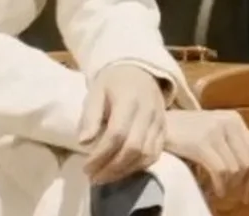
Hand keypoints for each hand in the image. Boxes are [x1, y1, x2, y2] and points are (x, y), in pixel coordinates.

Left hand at [80, 63, 166, 184]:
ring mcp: (159, 121)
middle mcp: (148, 111)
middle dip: (111, 167)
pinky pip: (155, 154)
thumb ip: (90, 116)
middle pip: (133, 147)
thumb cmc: (113, 82)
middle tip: (93, 177)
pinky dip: (139, 167)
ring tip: (105, 177)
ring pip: (146, 155)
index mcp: (129, 99)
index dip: (100, 155)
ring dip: (125, 171)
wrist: (139, 71)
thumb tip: (83, 142)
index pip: (117, 133)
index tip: (85, 167)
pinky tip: (122, 171)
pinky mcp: (164, 129)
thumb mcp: (96, 91)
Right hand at [166, 109, 248, 204]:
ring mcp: (215, 131)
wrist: (156, 124)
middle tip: (234, 198)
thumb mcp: (212, 138)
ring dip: (229, 187)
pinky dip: (220, 186)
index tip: (247, 192)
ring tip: (219, 194)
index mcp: (235, 120)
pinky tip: (213, 192)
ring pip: (236, 169)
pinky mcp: (201, 142)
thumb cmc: (183, 135)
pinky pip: (221, 171)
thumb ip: (232, 153)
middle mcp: (229, 122)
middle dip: (244, 185)